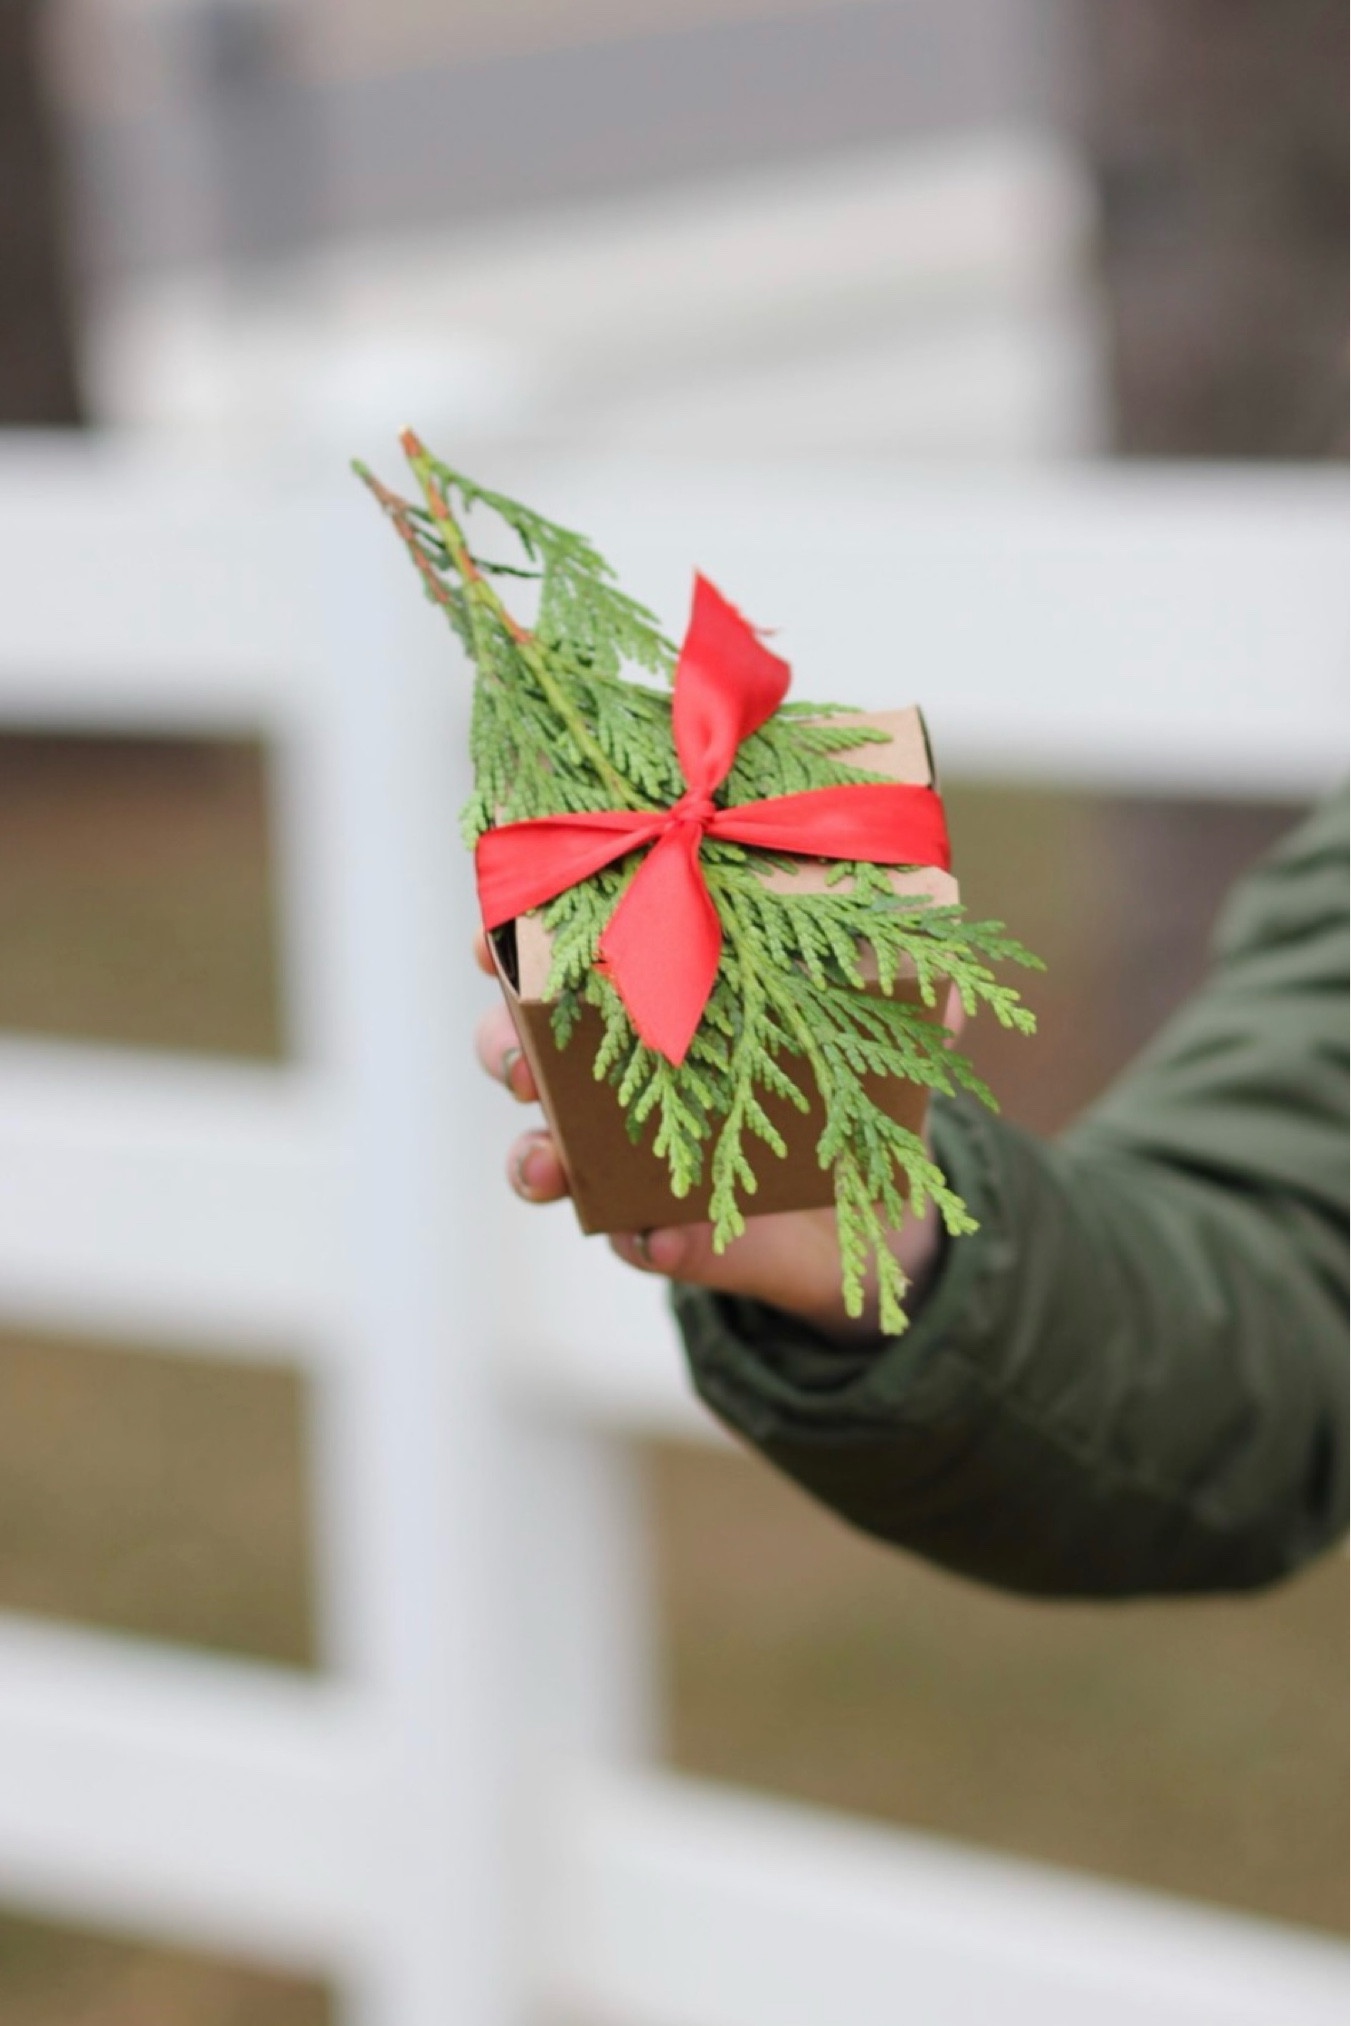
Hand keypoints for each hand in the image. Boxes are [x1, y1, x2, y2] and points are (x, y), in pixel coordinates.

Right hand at [474, 932, 955, 1341]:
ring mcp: (629, 1165)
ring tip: (548, 1161)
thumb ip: (919, 1004)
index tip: (491, 932)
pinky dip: (645, 1241)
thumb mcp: (895, 1032)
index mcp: (656, 999)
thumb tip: (951, 993)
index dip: (513, 940)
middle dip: (505, 1046)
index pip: (567, 958)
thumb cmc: (859, 1087)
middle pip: (520, 1054)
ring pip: (543, 1153)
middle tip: (524, 1056)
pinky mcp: (668, 1236)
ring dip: (534, 1155)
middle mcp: (623, 1079)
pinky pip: (636, 1242)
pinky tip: (657, 1236)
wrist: (878, 1218)